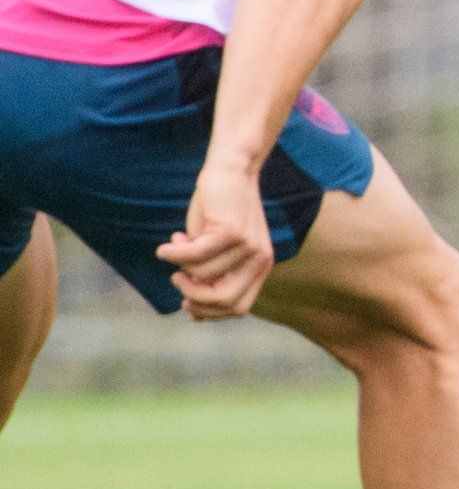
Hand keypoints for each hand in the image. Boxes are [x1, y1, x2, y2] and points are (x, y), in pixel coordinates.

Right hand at [157, 154, 275, 320]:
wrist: (232, 171)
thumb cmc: (218, 214)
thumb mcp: (214, 253)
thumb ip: (208, 280)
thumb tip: (195, 317)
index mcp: (259, 268)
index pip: (238, 308)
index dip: (209, 311)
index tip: (186, 302)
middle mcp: (260, 260)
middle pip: (225, 301)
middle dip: (194, 296)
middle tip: (177, 278)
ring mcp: (248, 247)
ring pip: (203, 276)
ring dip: (181, 264)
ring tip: (179, 243)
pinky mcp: (232, 232)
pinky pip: (194, 256)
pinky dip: (173, 254)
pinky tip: (166, 246)